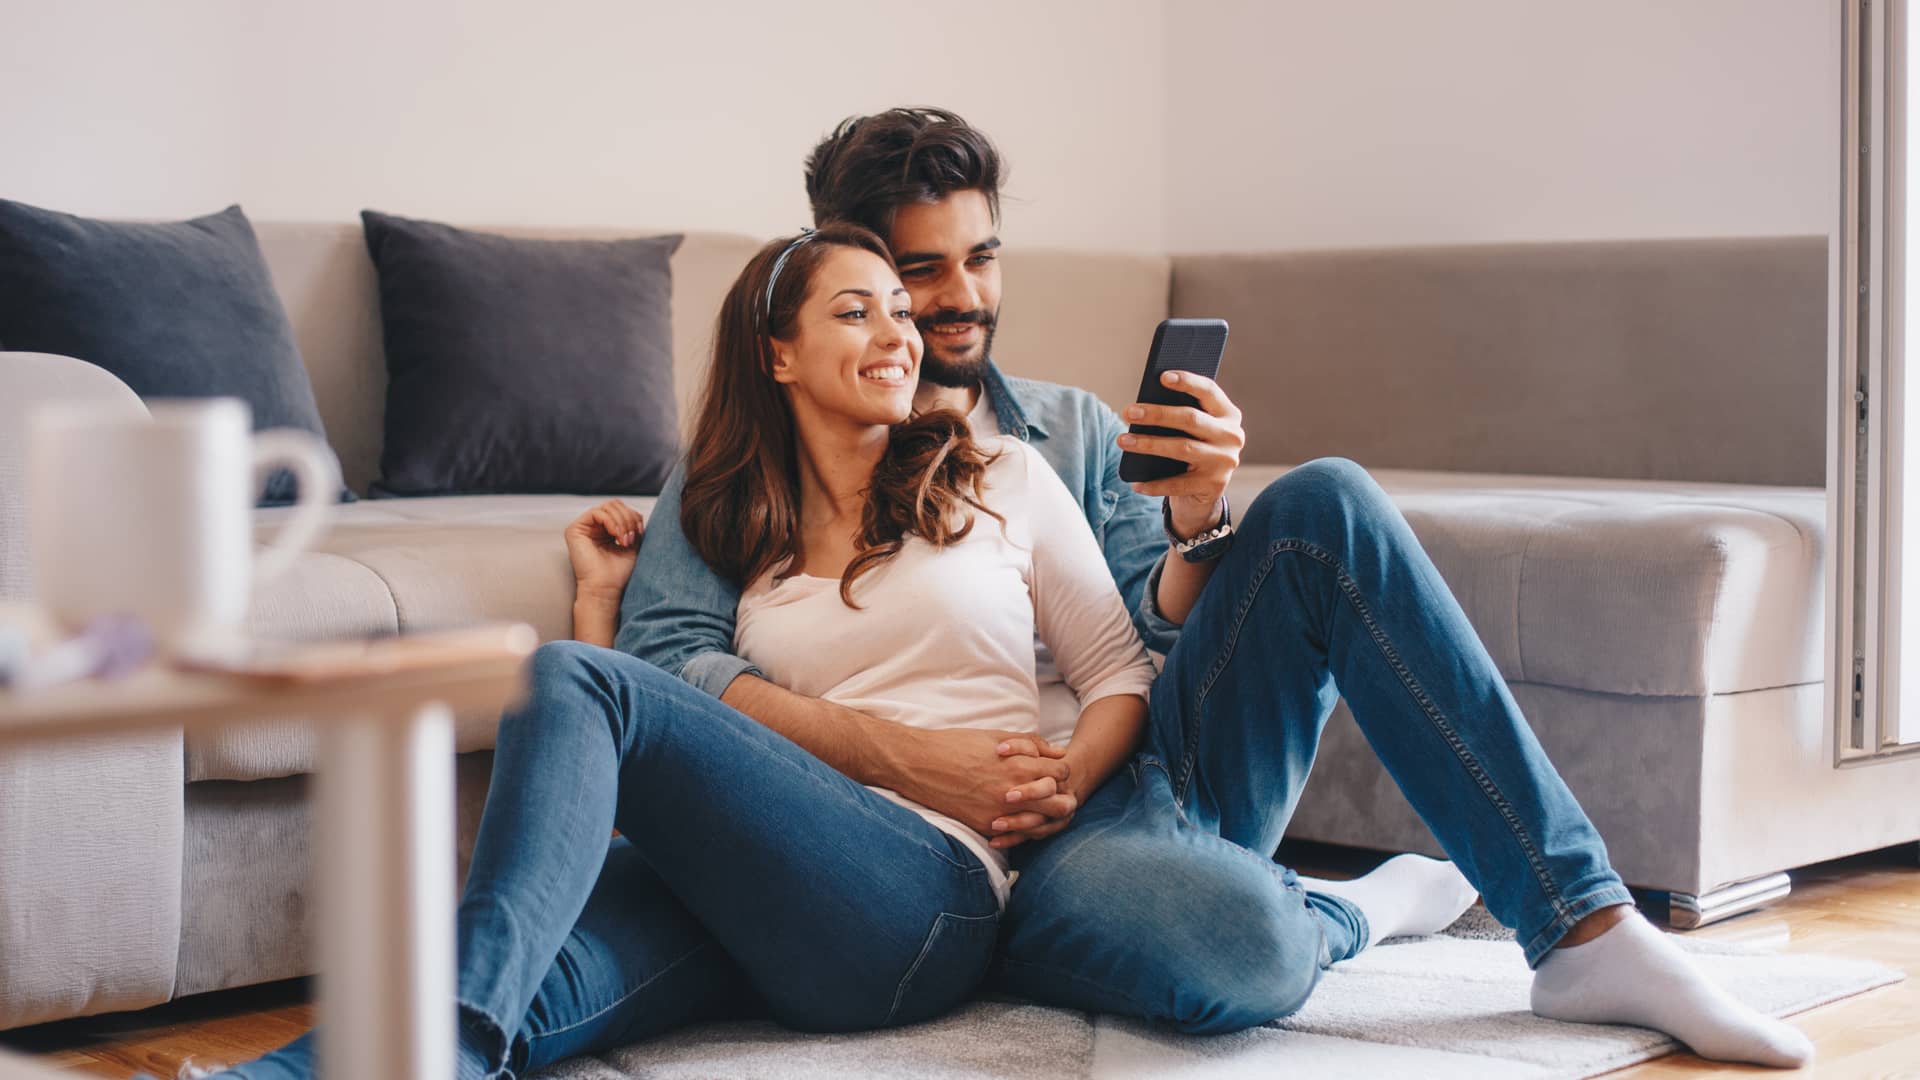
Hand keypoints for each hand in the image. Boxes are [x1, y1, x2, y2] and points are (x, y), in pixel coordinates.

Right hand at [564, 499, 644, 601]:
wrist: (605, 589)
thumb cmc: (618, 573)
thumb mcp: (632, 544)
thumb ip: (633, 527)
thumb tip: (637, 513)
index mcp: (606, 530)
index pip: (622, 509)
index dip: (634, 517)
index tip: (640, 533)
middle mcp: (593, 527)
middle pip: (615, 504)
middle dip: (628, 518)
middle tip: (631, 537)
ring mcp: (583, 527)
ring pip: (608, 506)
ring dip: (622, 521)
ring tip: (625, 540)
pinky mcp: (574, 530)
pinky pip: (597, 513)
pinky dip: (612, 522)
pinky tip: (616, 536)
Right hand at [895, 727, 1075, 838]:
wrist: (919, 764)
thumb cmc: (956, 745)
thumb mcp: (997, 736)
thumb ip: (1031, 744)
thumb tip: (1057, 752)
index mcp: (1018, 766)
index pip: (1061, 773)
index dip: (1061, 771)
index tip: (1054, 770)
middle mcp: (1013, 792)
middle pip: (1059, 803)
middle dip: (1063, 797)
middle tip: (1055, 793)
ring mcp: (999, 813)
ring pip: (1041, 823)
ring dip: (1044, 815)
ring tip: (1039, 807)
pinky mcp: (984, 826)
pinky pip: (1014, 833)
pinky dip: (1019, 826)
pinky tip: (1016, 816)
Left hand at [1118, 370, 1245, 535]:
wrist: (1205, 491)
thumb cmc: (1192, 448)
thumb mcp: (1193, 430)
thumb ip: (1180, 414)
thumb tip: (1144, 405)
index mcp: (1228, 414)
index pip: (1209, 391)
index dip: (1187, 382)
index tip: (1162, 377)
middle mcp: (1231, 436)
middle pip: (1191, 419)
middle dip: (1157, 414)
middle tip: (1128, 412)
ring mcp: (1224, 462)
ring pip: (1182, 448)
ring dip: (1148, 444)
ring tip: (1123, 440)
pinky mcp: (1213, 485)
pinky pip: (1178, 484)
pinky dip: (1154, 484)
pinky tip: (1134, 482)